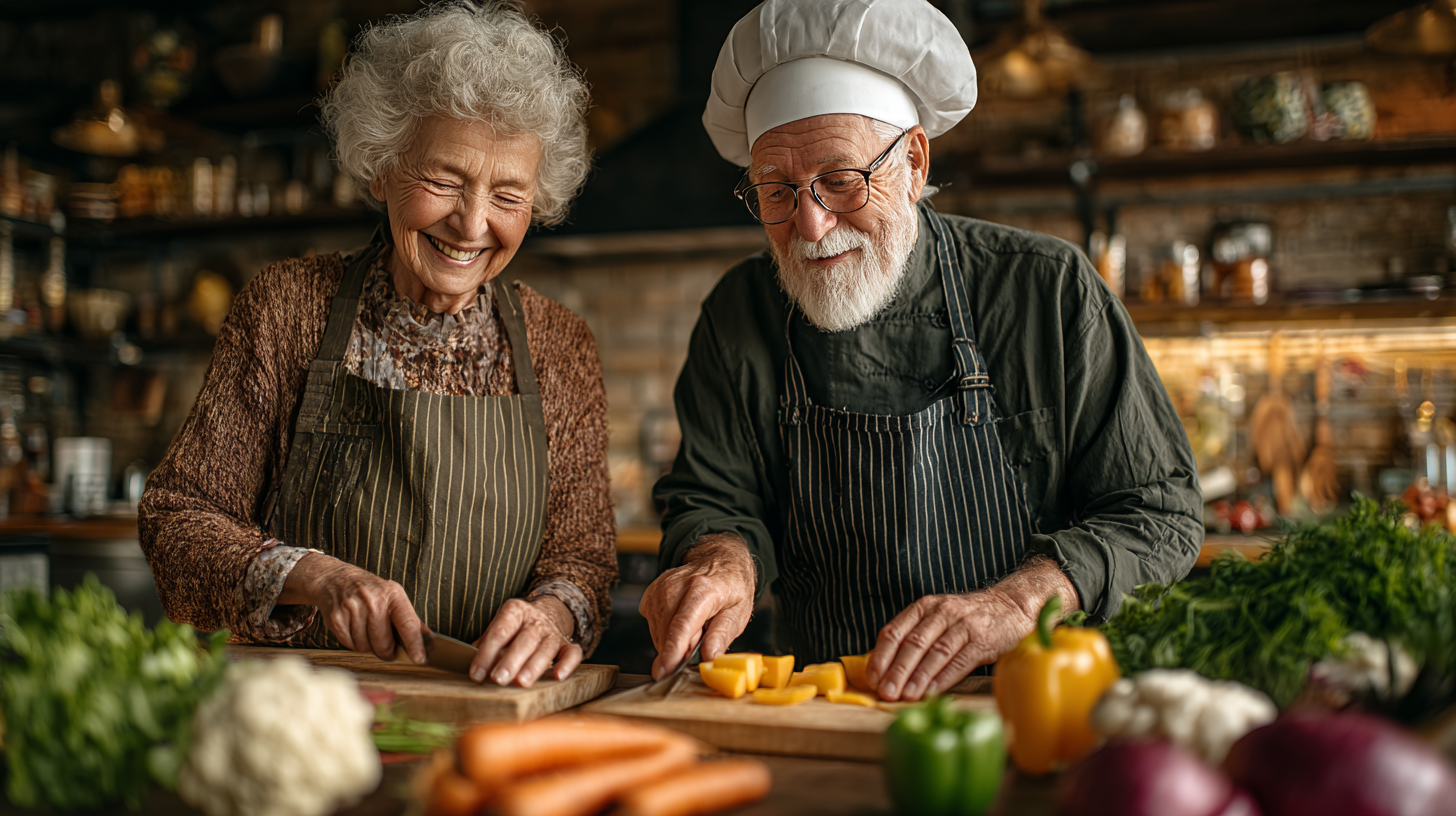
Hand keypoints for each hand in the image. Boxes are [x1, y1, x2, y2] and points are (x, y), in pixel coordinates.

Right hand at [281, 553, 426, 663]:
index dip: (414, 644)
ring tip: (366, 630)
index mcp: (392, 594)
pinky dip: (352, 643)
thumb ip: (409, 619)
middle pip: (384, 643)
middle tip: (385, 645)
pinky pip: (349, 645)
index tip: (418, 658)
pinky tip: (353, 628)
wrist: (334, 578)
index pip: (408, 625)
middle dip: (386, 650)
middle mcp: (373, 601)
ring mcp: (353, 609)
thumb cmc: (369, 590)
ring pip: (365, 647)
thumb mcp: (393, 596)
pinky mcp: (336, 618)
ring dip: (367, 646)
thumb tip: (428, 639)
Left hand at [469, 597, 581, 686]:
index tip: (476, 674)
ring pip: (546, 648)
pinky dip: (568, 664)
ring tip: (521, 682)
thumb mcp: (500, 625)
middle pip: (524, 640)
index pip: (500, 632)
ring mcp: (553, 632)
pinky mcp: (567, 644)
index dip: (487, 653)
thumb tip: (470, 663)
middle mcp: (535, 620)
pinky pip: (572, 653)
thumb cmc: (516, 625)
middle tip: (498, 679)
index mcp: (515, 611)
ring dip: (533, 666)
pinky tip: (558, 676)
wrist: (548, 610)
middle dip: (510, 661)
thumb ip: (486, 643)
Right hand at [639, 533, 755, 679]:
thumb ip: (722, 635)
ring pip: (658, 633)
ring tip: (695, 626)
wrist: (717, 560)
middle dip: (681, 649)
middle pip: (668, 633)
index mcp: (703, 590)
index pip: (681, 626)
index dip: (672, 652)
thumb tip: (709, 657)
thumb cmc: (730, 588)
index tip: (665, 672)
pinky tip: (681, 620)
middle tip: (701, 640)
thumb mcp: (738, 613)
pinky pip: (653, 627)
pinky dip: (666, 632)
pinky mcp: (650, 595)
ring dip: (674, 641)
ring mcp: (659, 589)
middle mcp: (676, 587)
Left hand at [868, 590, 1030, 700]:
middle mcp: (941, 612)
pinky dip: (943, 678)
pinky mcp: (983, 640)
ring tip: (906, 696)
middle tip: (886, 692)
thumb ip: (913, 637)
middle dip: (896, 671)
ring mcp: (963, 625)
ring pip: (935, 653)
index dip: (881, 656)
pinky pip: (960, 661)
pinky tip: (932, 692)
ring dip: (918, 677)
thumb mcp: (937, 618)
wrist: (1011, 607)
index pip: (894, 631)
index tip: (872, 678)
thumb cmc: (967, 619)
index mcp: (924, 607)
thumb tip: (883, 667)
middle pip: (913, 643)